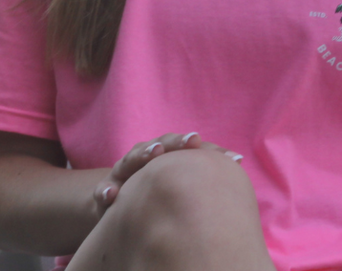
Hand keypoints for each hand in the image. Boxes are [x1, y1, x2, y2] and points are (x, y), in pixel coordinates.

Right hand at [92, 131, 242, 214]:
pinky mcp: (105, 192)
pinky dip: (106, 191)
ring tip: (154, 153)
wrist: (112, 202)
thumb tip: (237, 164)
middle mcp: (144, 158)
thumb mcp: (174, 184)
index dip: (211, 152)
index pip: (189, 150)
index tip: (233, 158)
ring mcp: (123, 173)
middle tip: (193, 139)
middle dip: (176, 142)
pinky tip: (112, 195)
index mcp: (164, 157)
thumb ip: (199, 175)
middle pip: (160, 145)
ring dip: (142, 155)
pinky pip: (103, 190)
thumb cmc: (151, 192)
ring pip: (130, 160)